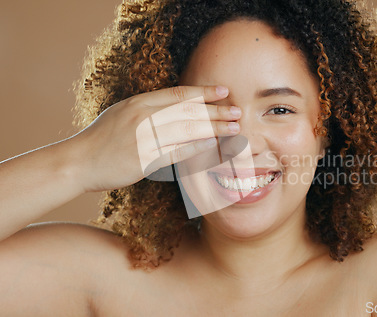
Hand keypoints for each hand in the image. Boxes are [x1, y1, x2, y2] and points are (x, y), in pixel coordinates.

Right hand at [69, 85, 240, 191]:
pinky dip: (196, 149)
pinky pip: (176, 153)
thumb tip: (175, 106)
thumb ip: (147, 108)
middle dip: (216, 112)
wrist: (78, 162)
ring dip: (213, 130)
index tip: (223, 91)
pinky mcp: (144, 160)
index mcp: (138, 103)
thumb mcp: (121, 113)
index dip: (203, 92)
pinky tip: (213, 147)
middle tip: (237, 112)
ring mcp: (144, 139)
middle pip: (188, 112)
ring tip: (233, 129)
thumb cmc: (101, 138)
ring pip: (187, 132)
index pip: (178, 94)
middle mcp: (143, 117)